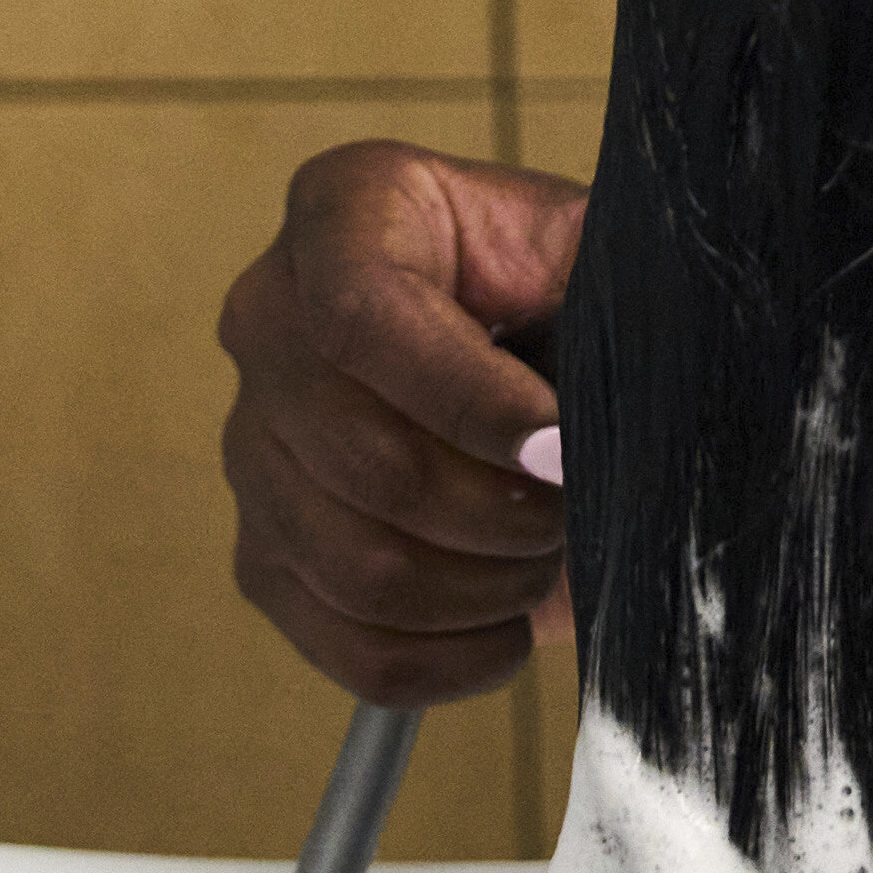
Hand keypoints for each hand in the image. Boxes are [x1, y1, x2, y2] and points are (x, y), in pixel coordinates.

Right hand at [220, 139, 586, 703]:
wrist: (552, 360)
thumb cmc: (577, 297)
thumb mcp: (603, 256)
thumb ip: (614, 294)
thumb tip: (617, 404)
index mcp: (348, 212)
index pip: (361, 316)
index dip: (468, 401)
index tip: (562, 449)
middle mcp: (271, 321)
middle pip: (363, 459)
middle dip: (500, 511)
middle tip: (578, 510)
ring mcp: (255, 444)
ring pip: (358, 565)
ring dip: (484, 586)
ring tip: (549, 556)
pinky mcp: (268, 551)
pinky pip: (347, 643)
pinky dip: (447, 660)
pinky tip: (509, 626)